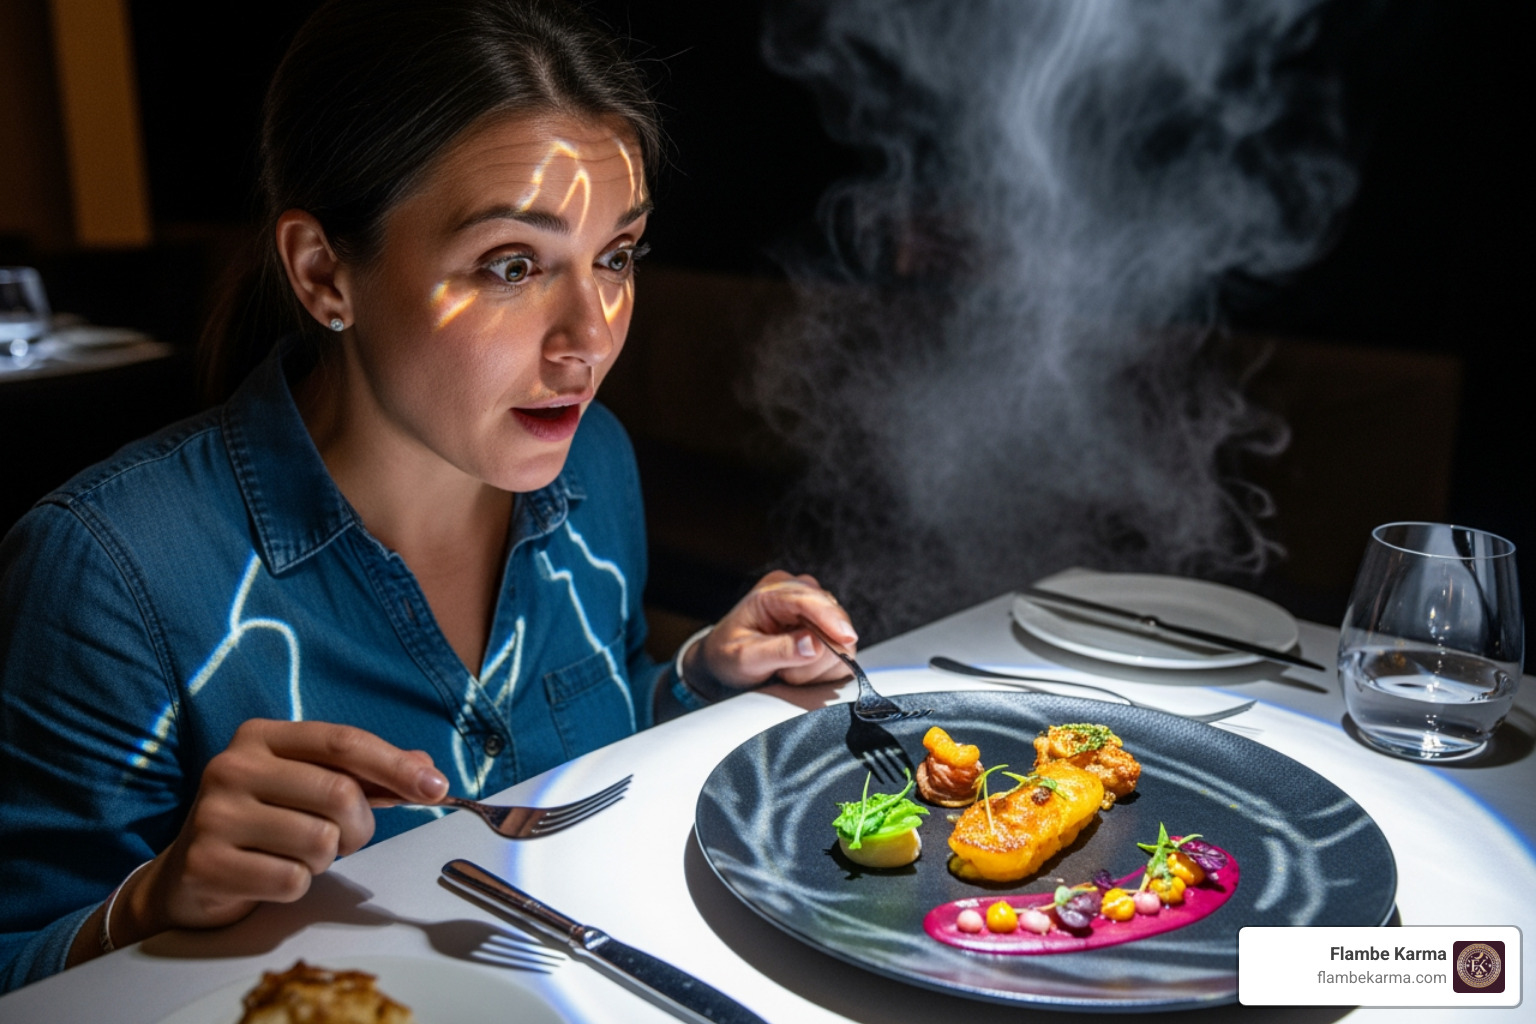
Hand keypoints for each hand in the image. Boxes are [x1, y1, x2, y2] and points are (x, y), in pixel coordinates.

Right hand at [116, 720, 446, 939]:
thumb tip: (426, 768)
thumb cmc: (264, 822)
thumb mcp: (307, 785)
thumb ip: (365, 774)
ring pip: (320, 842)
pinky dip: (296, 885)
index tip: (438, 788)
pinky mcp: (206, 863)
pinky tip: (269, 876)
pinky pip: (291, 881)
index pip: (343, 742)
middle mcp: (232, 766)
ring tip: (296, 854)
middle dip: (359, 826)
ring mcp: (214, 815)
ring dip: (325, 859)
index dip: (396, 765)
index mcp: (261, 736)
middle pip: (340, 794)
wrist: (188, 873)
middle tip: (342, 838)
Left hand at [690, 570, 858, 689]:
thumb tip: (814, 645)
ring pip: (842, 636)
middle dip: (818, 652)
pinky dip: (826, 668)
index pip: (810, 599)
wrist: (722, 662)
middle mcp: (796, 592)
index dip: (830, 619)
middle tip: (787, 672)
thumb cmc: (727, 656)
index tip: (846, 639)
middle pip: (832, 617)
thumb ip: (778, 651)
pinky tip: (801, 669)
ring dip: (820, 664)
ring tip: (788, 670)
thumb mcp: (744, 657)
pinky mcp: (823, 627)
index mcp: (773, 591)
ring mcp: (812, 609)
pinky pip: (843, 649)